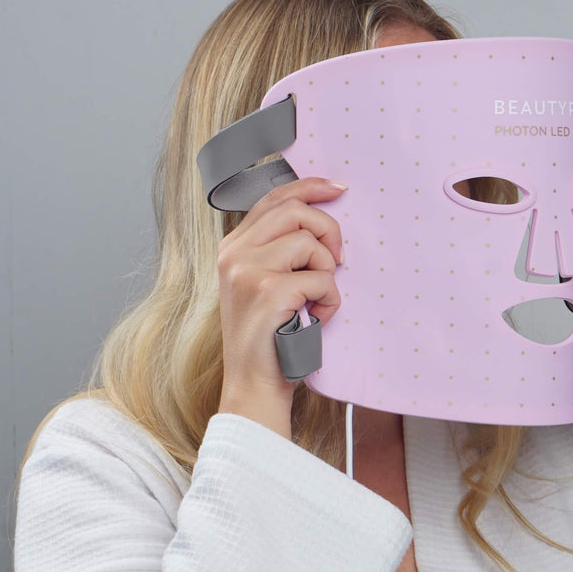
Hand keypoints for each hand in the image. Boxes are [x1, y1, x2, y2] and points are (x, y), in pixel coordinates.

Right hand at [215, 177, 346, 437]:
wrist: (254, 385)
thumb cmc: (270, 336)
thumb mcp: (265, 284)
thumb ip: (280, 250)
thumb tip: (321, 216)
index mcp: (233, 247)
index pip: (273, 198)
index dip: (310, 186)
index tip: (339, 188)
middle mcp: (234, 253)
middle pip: (294, 210)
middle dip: (328, 229)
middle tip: (338, 260)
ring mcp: (247, 271)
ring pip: (309, 242)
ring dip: (327, 271)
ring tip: (319, 299)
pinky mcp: (267, 292)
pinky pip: (320, 278)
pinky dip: (330, 299)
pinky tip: (318, 318)